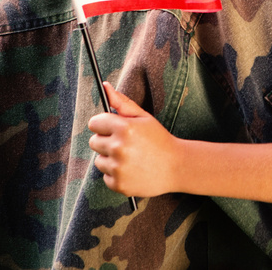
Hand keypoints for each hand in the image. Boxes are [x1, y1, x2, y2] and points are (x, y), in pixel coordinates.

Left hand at [88, 82, 177, 197]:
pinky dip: (116, 174)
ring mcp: (118, 168)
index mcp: (124, 128)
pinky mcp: (118, 184)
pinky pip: (105, 176)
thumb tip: (105, 86)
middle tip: (126, 144)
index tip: (114, 128)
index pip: (94, 123)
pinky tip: (132, 170)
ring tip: (131, 158)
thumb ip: (122, 103)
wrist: (177, 167)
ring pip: (99, 160)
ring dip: (110, 159)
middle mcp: (118, 148)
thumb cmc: (159, 139)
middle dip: (106, 141)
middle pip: (93, 142)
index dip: (104, 125)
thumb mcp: (144, 118)